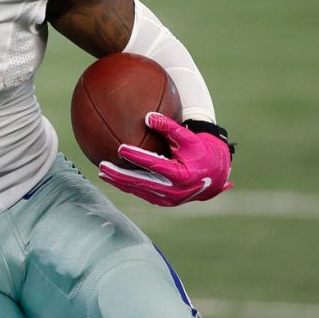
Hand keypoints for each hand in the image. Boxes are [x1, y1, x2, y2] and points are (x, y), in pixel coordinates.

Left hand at [98, 112, 232, 206]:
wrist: (215, 174)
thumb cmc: (201, 152)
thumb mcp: (188, 138)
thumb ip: (169, 127)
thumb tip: (148, 116)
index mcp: (181, 175)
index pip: (154, 165)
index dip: (137, 157)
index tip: (120, 148)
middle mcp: (174, 191)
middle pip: (141, 183)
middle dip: (119, 175)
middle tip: (102, 165)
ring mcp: (168, 199)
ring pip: (139, 190)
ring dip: (119, 182)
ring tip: (102, 173)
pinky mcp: (164, 201)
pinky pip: (143, 193)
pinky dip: (128, 185)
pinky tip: (115, 178)